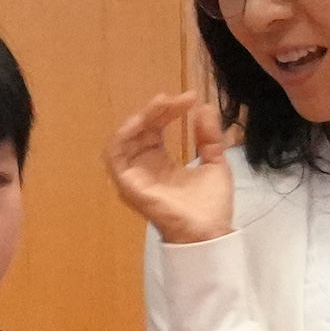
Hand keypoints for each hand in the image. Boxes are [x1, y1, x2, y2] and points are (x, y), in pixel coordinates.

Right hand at [105, 91, 236, 243]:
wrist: (209, 232)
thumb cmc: (210, 205)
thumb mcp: (214, 162)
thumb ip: (209, 137)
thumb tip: (206, 107)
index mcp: (160, 162)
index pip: (156, 128)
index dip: (169, 111)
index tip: (190, 98)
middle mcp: (143, 167)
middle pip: (140, 130)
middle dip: (156, 110)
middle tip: (175, 100)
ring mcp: (134, 177)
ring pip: (124, 139)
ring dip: (139, 119)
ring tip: (159, 106)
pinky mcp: (128, 185)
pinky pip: (115, 157)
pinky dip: (123, 137)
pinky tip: (140, 123)